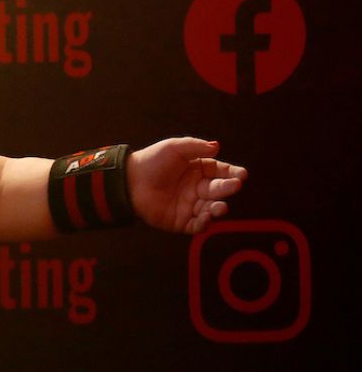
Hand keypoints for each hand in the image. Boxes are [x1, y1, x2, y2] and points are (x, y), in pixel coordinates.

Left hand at [127, 138, 246, 234]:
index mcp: (197, 169)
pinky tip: (207, 217)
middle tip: (235, 185)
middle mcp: (196, 188)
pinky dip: (204, 223)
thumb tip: (217, 146)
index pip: (220, 171)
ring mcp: (189, 205)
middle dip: (228, 188)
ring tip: (221, 206)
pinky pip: (197, 225)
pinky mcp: (180, 221)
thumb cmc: (151, 161)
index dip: (231, 173)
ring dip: (218, 208)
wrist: (129, 181)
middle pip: (218, 189)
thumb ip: (196, 147)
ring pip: (211, 209)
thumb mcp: (174, 148)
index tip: (241, 174)